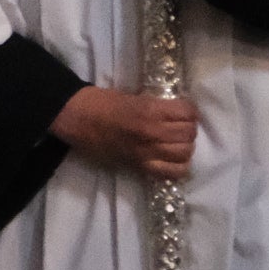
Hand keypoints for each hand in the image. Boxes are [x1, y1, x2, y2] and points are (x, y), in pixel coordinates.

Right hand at [52, 87, 198, 179]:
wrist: (79, 119)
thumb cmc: (103, 102)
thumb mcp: (134, 96)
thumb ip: (157, 106)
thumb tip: (177, 112)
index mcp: (150, 110)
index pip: (188, 113)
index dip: (189, 112)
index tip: (184, 112)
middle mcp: (152, 132)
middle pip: (189, 134)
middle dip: (188, 129)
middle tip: (180, 127)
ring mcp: (147, 152)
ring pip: (185, 153)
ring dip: (184, 147)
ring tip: (177, 143)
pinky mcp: (141, 166)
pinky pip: (172, 172)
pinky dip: (178, 167)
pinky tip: (173, 159)